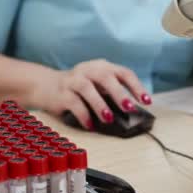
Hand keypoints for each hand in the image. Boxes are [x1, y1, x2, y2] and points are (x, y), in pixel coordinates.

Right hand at [30, 59, 151, 129]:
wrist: (46, 85)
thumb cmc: (78, 88)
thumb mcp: (98, 86)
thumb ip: (112, 94)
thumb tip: (132, 112)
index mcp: (102, 67)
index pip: (123, 73)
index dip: (136, 86)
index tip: (147, 101)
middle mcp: (88, 69)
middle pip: (105, 77)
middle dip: (119, 93)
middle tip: (129, 108)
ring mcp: (73, 79)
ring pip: (87, 88)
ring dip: (99, 104)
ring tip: (108, 118)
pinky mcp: (61, 92)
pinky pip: (73, 102)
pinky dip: (84, 114)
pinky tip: (90, 125)